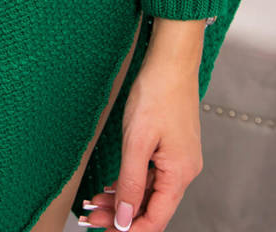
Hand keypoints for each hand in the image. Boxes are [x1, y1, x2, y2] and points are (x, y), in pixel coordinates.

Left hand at [78, 54, 202, 230]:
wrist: (171, 60)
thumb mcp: (137, 141)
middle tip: (92, 217)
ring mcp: (178, 158)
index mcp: (180, 173)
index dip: (132, 230)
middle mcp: (183, 170)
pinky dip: (131, 182)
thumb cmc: (157, 92)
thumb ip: (131, 183)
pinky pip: (151, 174)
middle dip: (122, 216)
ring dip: (124, 199)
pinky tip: (112, 186)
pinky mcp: (170, 146)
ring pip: (149, 190)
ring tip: (95, 202)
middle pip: (152, 206)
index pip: (156, 218)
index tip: (106, 231)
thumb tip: (126, 219)